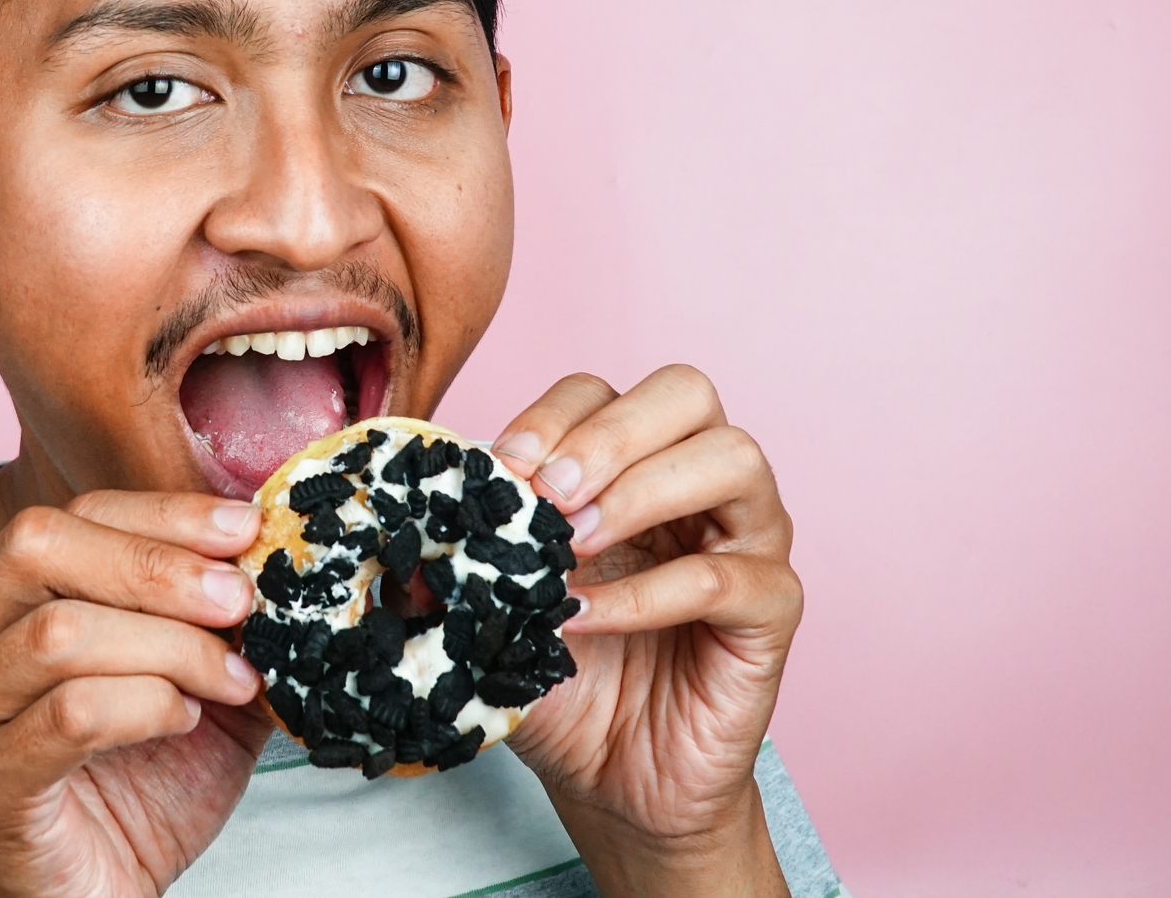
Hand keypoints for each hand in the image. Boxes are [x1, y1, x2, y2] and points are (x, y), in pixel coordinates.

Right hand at [0, 490, 272, 896]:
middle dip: (156, 566)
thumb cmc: (138, 790)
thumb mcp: (192, 680)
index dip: (160, 515)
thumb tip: (267, 542)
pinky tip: (184, 721)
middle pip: (39, 549)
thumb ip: (213, 614)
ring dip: (170, 648)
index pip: (67, 518)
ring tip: (229, 683)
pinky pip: (70, 715)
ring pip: (60, 633)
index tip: (244, 530)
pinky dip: (145, 706)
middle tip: (238, 601)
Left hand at [493, 366, 801, 897]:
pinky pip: (727, 577)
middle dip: (606, 433)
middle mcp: (698, 485)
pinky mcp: (771, 611)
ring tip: (576, 543)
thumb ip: (456, 551)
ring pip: (733, 458)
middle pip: (686, 393)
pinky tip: (588, 617)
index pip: (601, 391)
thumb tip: (399, 510)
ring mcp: (746, 540)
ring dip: (642, 490)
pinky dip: (649, 592)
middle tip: (548, 496)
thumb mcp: (491, 606)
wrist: (611, 780)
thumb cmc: (561, 678)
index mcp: (630, 463)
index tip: (500, 468)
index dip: (550, 417)